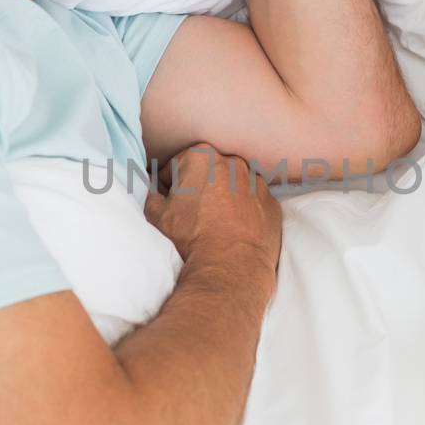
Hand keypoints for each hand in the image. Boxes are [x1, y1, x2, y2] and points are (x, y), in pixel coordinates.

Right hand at [145, 142, 281, 287]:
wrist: (230, 267)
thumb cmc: (192, 238)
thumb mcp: (157, 215)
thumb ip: (152, 195)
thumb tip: (155, 194)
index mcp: (201, 157)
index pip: (175, 166)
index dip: (168, 186)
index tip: (170, 202)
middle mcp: (233, 163)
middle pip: (207, 172)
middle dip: (199, 188)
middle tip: (192, 214)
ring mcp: (256, 183)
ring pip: (233, 186)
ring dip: (224, 198)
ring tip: (215, 224)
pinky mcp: (272, 204)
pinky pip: (253, 203)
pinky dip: (245, 212)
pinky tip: (234, 230)